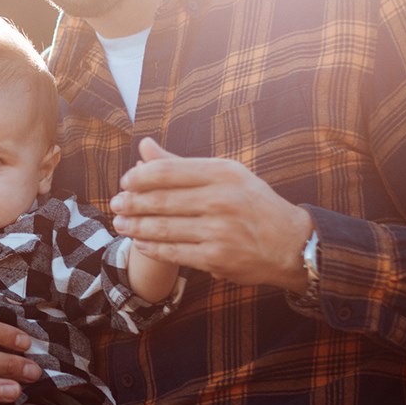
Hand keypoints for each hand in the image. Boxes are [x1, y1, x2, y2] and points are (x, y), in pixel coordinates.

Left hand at [110, 138, 312, 292]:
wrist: (292, 244)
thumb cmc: (251, 203)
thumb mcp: (225, 175)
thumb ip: (181, 164)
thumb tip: (143, 145)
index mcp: (223, 173)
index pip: (167, 171)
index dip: (139, 177)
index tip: (125, 181)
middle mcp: (221, 200)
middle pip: (160, 200)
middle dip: (130, 203)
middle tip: (114, 205)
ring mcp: (219, 231)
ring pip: (162, 228)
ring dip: (134, 226)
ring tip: (119, 224)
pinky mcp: (216, 259)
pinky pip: (173, 252)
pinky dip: (150, 247)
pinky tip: (138, 241)